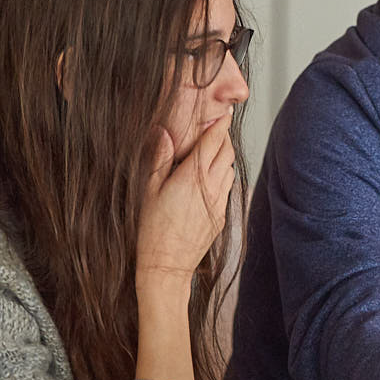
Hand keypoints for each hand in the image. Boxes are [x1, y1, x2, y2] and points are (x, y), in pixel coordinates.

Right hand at [135, 121, 235, 279]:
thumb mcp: (149, 190)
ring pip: (230, 169)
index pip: (214, 141)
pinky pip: (227, 188)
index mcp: (193, 176)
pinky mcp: (222, 215)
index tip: (223, 113)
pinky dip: (221, 177)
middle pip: (227, 152)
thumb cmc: (152, 229)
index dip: (220, 125)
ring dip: (224, 158)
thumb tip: (163, 131)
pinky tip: (207, 180)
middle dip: (223, 138)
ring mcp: (219, 202)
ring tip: (211, 154)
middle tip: (215, 130)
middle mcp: (211, 186)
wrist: (167, 266)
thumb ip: (160, 158)